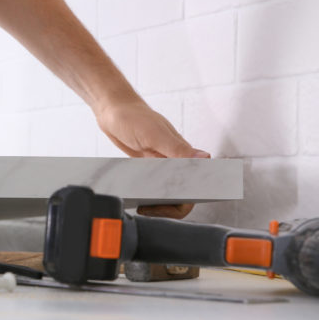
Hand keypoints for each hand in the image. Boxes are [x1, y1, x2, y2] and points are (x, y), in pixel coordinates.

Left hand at [94, 97, 209, 219]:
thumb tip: (205, 158)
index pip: (197, 182)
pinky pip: (153, 185)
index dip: (189, 198)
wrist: (113, 111)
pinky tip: (137, 197)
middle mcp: (174, 160)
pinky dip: (148, 194)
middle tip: (148, 208)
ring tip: (142, 207)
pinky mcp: (147, 166)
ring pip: (167, 191)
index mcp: (182, 153)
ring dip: (158, 202)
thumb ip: (177, 148)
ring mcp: (160, 164)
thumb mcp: (154, 133)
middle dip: (169, 206)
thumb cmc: (134, 117)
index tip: (169, 204)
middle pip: (182, 192)